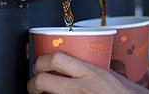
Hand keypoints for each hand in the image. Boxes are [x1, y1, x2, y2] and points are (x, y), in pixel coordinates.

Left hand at [28, 52, 144, 93]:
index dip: (42, 60)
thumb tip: (85, 64)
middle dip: (33, 83)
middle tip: (36, 83)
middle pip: (42, 81)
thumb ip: (96, 70)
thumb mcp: (115, 76)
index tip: (41, 63)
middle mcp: (81, 89)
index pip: (56, 59)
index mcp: (91, 73)